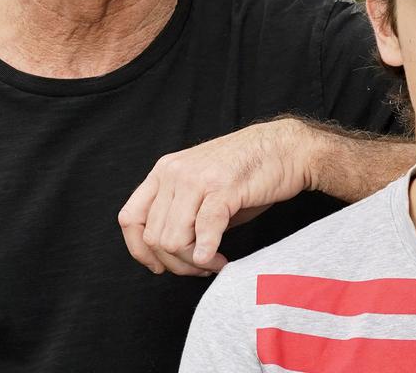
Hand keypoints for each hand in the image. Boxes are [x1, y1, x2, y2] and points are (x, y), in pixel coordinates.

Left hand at [118, 120, 316, 275]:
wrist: (285, 149)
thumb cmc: (247, 173)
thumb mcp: (202, 189)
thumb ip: (181, 214)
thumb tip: (169, 255)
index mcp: (163, 172)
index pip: (130, 218)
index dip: (139, 251)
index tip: (160, 267)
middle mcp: (173, 173)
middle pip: (154, 237)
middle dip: (175, 263)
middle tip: (199, 267)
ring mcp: (197, 179)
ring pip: (174, 239)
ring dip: (193, 261)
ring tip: (213, 262)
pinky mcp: (223, 188)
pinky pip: (204, 230)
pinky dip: (207, 254)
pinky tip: (217, 259)